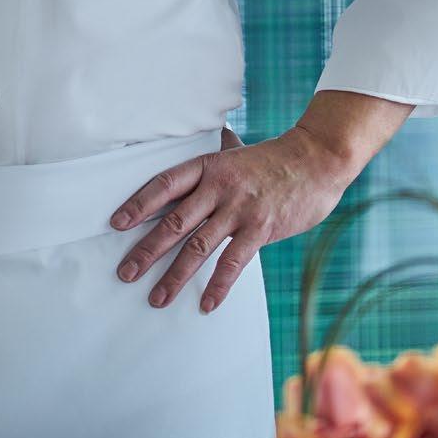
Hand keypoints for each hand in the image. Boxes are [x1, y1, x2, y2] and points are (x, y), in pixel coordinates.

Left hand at [109, 125, 352, 313]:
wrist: (319, 159)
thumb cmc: (278, 158)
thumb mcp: (242, 151)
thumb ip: (223, 149)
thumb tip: (214, 134)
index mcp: (211, 166)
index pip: (166, 183)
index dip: (139, 203)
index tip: (117, 223)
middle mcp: (221, 187)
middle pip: (174, 221)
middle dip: (146, 250)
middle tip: (125, 273)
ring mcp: (240, 208)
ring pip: (198, 246)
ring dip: (174, 276)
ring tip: (156, 298)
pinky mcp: (261, 228)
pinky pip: (233, 262)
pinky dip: (218, 285)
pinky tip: (206, 304)